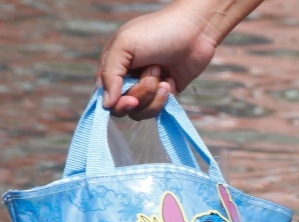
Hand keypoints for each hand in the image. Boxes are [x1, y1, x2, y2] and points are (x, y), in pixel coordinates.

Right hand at [98, 3, 219, 118]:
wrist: (194, 32)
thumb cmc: (157, 32)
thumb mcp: (124, 46)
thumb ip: (110, 75)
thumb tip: (106, 105)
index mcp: (113, 66)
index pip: (104, 96)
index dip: (116, 104)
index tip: (130, 101)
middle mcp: (127, 79)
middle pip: (123, 107)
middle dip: (140, 95)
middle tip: (153, 76)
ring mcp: (147, 89)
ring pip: (141, 112)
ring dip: (153, 95)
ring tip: (163, 72)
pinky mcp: (165, 95)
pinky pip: (158, 110)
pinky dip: (165, 98)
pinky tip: (171, 79)